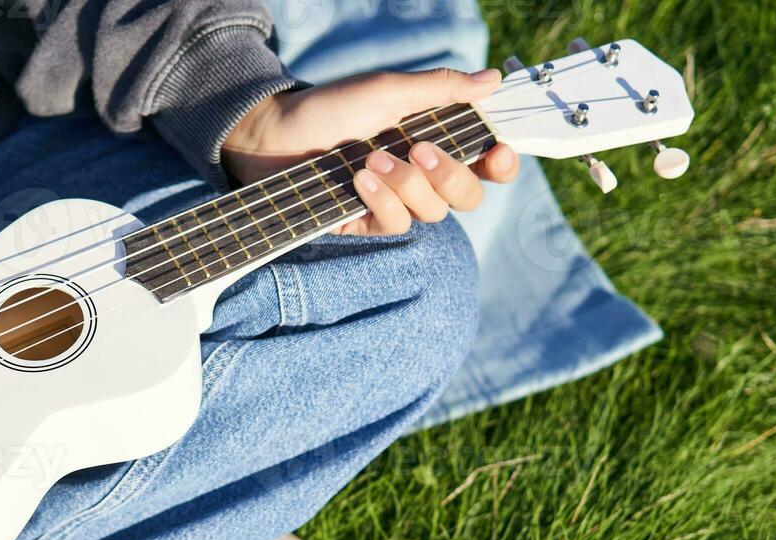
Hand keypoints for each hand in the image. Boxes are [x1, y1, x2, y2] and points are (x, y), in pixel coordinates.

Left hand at [222, 68, 519, 236]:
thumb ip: (440, 89)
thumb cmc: (329, 108)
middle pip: (468, 196)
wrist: (274, 136)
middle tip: (421, 151)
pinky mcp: (367, 222)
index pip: (484, 162)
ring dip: (407, 185)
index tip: (500, 152)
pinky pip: (396, 224)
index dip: (501, 164)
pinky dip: (382, 201)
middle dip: (452, 176)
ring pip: (432, 212)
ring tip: (370, 159)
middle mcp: (421, 175)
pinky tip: (358, 179)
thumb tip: (493, 79)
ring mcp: (396, 201)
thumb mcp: (385, 90)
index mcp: (434, 140)